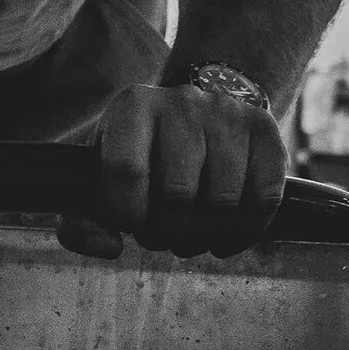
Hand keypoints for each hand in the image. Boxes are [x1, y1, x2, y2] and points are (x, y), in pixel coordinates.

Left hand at [64, 77, 287, 258]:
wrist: (197, 111)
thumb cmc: (142, 153)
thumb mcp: (99, 174)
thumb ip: (82, 219)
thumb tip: (108, 247)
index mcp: (133, 107)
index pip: (125, 171)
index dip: (126, 214)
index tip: (129, 223)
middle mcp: (183, 102)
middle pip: (177, 194)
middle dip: (166, 233)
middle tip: (160, 235)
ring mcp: (228, 114)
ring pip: (223, 202)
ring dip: (203, 237)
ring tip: (188, 234)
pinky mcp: (266, 130)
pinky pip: (264, 200)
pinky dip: (242, 233)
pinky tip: (222, 236)